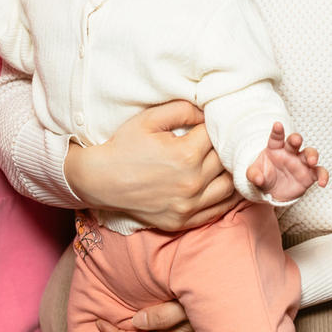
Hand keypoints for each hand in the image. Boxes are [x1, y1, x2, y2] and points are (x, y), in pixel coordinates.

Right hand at [64, 100, 236, 231]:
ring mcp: (188, 206)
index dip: (214, 128)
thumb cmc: (123, 146)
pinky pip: (217, 211)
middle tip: (220, 142)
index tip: (209, 125)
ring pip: (229, 187)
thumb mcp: (149, 119)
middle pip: (225, 161)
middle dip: (224, 148)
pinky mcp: (183, 221)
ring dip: (231, 173)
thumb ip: (182, 109)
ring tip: (225, 162)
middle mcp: (192, 182)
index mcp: (186, 154)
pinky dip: (226, 198)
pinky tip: (224, 186)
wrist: (100, 180)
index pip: (216, 136)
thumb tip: (207, 112)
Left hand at [247, 122, 326, 203]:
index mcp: (275, 148)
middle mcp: (289, 153)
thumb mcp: (254, 175)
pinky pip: (319, 172)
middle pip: (295, 141)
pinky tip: (322, 183)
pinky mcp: (309, 175)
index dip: (277, 131)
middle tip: (296, 140)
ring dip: (312, 155)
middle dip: (296, 139)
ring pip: (310, 153)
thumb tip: (258, 178)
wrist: (272, 193)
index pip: (276, 137)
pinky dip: (323, 176)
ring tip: (312, 161)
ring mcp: (301, 163)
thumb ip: (253, 174)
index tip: (278, 125)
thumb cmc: (264, 177)